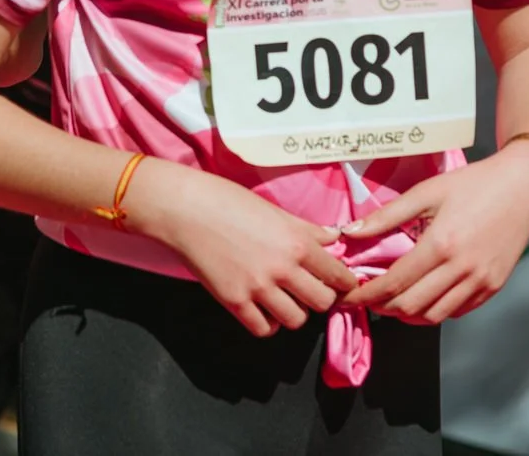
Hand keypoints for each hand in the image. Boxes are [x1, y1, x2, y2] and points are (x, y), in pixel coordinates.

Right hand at [129, 158, 358, 336]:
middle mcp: (283, 268)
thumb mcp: (273, 209)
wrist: (185, 209)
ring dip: (293, 312)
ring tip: (283, 300)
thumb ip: (306, 229)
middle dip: (320, 298)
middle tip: (309, 291)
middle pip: (322, 302)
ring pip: (296, 320)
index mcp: (297, 242)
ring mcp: (258, 288)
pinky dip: (266, 323)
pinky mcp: (234, 301)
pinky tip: (261, 309)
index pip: (337, 275)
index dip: (343, 283)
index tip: (340, 285)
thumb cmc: (227, 200)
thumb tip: (333, 238)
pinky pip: (263, 329)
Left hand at [339, 139, 528, 324]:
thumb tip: (350, 232)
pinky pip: (458, 311)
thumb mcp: (427, 191)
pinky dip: (434, 310)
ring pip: (434, 316)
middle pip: (411, 306)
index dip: (365, 295)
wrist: (523, 187)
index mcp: (440, 244)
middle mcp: (461, 269)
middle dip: (382, 307)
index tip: (347, 297)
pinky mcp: (494, 287)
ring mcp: (480, 282)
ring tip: (390, 300)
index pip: (394, 283)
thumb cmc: (473, 184)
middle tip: (366, 298)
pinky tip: (423, 296)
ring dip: (407, 314)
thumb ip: (387, 216)